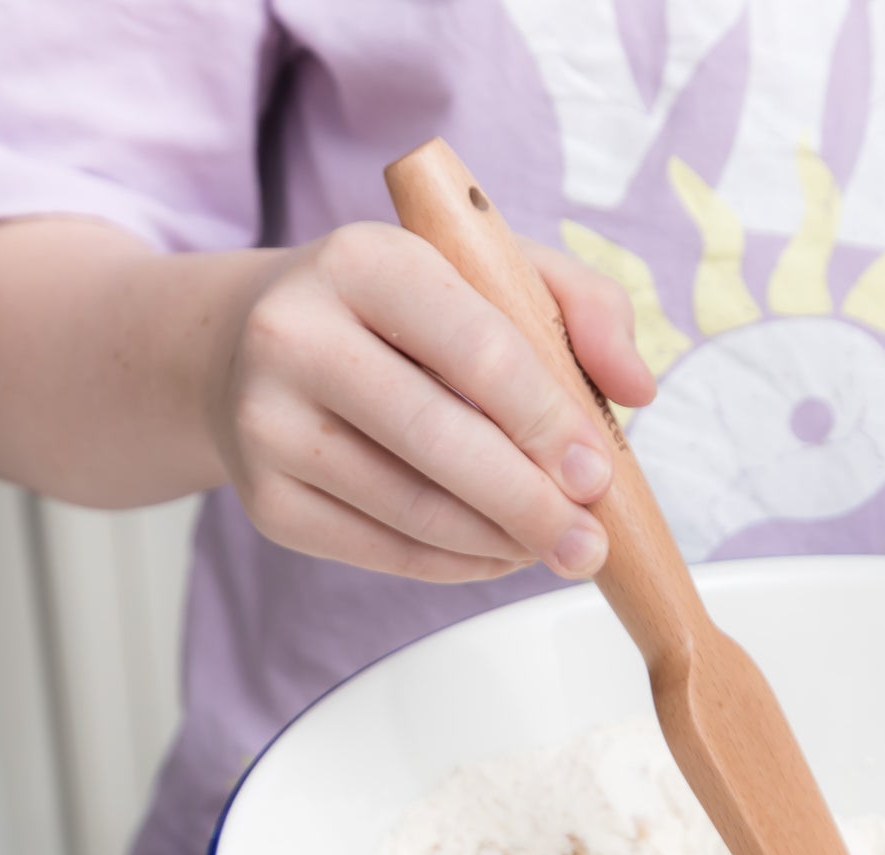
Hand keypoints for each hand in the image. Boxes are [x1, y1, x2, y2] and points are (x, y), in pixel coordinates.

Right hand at [204, 223, 654, 583]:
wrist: (245, 349)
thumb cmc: (396, 313)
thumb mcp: (488, 274)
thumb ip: (583, 308)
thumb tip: (639, 390)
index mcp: (362, 259)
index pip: (474, 348)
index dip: (545, 420)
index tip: (596, 471)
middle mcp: (296, 336)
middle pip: (439, 439)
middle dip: (530, 503)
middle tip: (589, 543)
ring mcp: (269, 424)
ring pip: (412, 509)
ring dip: (499, 542)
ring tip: (551, 547)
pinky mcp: (267, 502)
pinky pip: (383, 552)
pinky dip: (456, 564)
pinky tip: (496, 552)